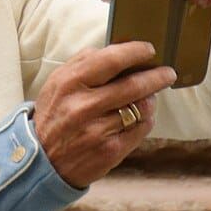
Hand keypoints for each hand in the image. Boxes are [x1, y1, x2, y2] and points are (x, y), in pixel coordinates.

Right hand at [33, 42, 177, 188]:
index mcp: (70, 83)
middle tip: (167, 73)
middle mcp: (84, 105)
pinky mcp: (111, 150)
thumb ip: (82, 62)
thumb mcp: (56, 83)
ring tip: (148, 97)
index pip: (111, 60)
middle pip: (134, 85)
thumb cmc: (54, 115)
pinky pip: (141, 129)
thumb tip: (114, 49)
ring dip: (150, 99)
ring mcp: (99, 130)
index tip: (149, 49)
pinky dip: (145, 120)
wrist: (43, 161)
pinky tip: (140, 117)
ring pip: (142, 107)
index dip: (135, 52)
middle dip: (157, 76)